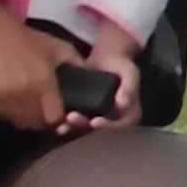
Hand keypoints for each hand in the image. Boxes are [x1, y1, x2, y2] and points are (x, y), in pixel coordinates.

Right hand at [0, 0, 74, 133]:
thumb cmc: (31, 39)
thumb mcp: (60, 48)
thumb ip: (78, 64)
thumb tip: (91, 79)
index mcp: (44, 82)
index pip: (54, 117)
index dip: (59, 119)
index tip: (60, 114)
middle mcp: (25, 92)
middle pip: (37, 123)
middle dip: (44, 121)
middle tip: (46, 113)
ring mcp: (6, 96)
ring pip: (20, 122)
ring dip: (28, 120)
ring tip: (32, 109)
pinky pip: (4, 116)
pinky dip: (12, 114)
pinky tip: (17, 105)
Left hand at [74, 15, 145, 130]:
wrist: (104, 58)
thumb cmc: (120, 64)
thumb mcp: (129, 72)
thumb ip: (129, 86)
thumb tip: (122, 104)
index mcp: (128, 113)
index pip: (120, 125)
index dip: (107, 126)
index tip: (95, 122)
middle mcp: (113, 119)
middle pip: (99, 127)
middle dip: (84, 125)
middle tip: (71, 117)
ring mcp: (97, 116)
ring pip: (85, 126)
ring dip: (72, 125)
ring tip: (63, 118)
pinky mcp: (83, 112)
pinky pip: (75, 120)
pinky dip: (65, 121)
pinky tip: (57, 118)